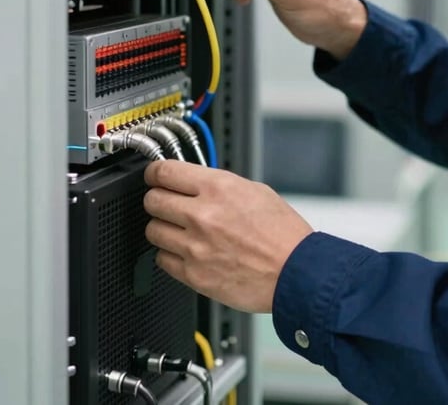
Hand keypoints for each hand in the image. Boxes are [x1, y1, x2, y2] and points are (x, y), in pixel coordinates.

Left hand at [143, 160, 313, 312]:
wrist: (295, 272)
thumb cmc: (282, 233)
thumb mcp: (255, 191)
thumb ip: (219, 186)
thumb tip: (195, 184)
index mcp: (218, 188)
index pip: (164, 172)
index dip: (154, 173)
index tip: (154, 177)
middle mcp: (202, 215)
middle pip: (152, 200)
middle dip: (157, 199)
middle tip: (166, 203)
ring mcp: (195, 246)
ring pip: (153, 230)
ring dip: (163, 228)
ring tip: (180, 230)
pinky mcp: (193, 274)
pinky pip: (162, 259)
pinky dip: (170, 255)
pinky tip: (188, 251)